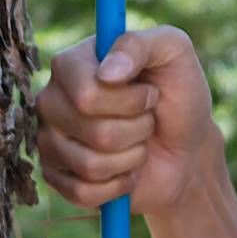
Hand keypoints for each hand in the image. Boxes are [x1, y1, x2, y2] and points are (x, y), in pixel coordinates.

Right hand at [35, 25, 215, 216]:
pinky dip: (119, 185)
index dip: (129, 101)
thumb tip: (106, 72)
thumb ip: (140, 45)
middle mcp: (52, 99)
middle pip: (93, 130)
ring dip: (132, 158)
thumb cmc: (179, 94)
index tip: (150, 93)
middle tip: (147, 119)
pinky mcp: (56, 176)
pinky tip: (126, 171)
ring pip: (91, 165)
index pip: (86, 94)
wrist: (187, 148)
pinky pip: (84, 192)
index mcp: (71, 63)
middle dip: (137, 129)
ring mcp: (49, 139)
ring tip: (139, 143)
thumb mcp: (173, 52)